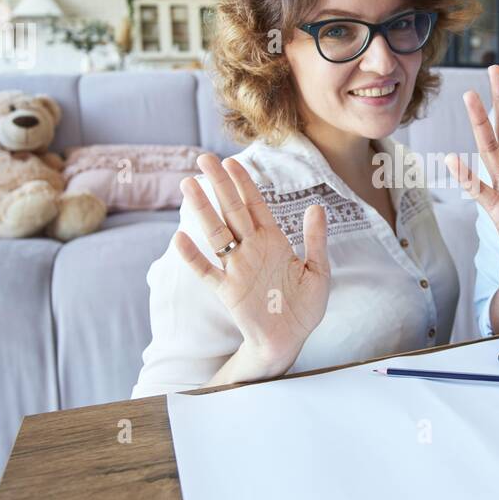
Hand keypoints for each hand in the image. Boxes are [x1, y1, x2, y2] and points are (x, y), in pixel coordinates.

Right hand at [175, 153, 330, 371]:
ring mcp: (237, 268)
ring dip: (202, 210)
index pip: (254, 204)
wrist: (290, 340)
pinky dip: (193, 257)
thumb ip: (315, 239)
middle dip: (219, 184)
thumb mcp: (318, 271)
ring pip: (216, 233)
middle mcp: (251, 249)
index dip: (243, 183)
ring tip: (188, 185)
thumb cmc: (304, 306)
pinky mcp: (228, 291)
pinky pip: (207, 272)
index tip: (231, 161)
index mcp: (273, 241)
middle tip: (204, 159)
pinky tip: (180, 239)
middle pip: (232, 210)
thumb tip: (317, 207)